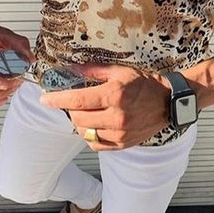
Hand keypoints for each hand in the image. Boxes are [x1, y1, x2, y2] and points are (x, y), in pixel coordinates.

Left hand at [39, 62, 171, 150]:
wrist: (168, 102)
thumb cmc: (145, 84)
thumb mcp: (120, 71)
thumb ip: (93, 71)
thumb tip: (71, 69)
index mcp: (114, 95)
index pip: (76, 100)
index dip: (57, 100)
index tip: (45, 99)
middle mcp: (116, 117)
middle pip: (77, 118)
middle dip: (70, 110)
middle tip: (73, 103)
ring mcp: (120, 134)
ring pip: (84, 133)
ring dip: (79, 123)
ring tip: (86, 113)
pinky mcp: (123, 144)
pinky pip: (96, 144)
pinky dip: (90, 135)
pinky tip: (95, 125)